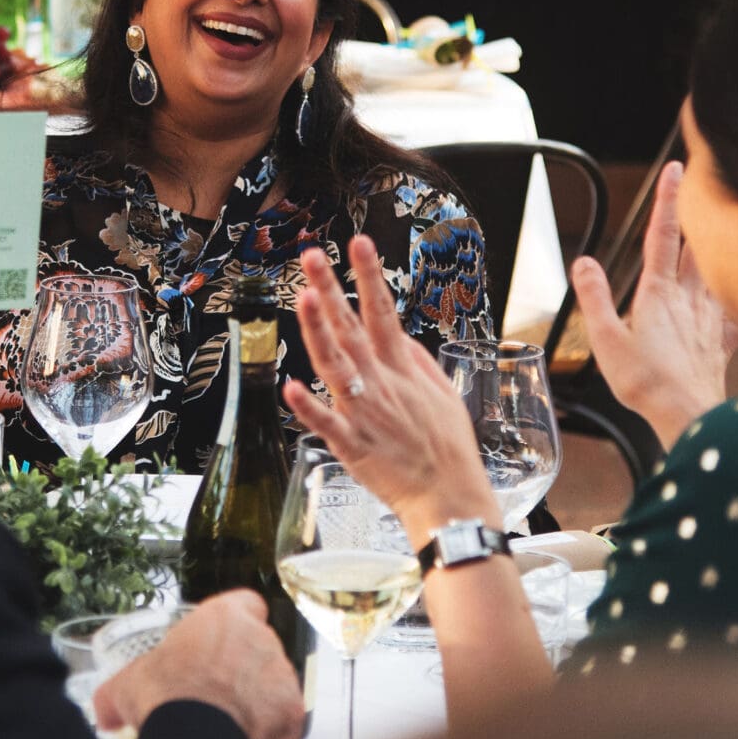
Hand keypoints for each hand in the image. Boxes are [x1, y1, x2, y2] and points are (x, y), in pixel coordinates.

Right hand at [94, 591, 304, 738]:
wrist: (193, 733)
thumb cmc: (164, 695)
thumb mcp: (126, 685)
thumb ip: (116, 694)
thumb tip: (105, 713)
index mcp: (225, 617)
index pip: (244, 604)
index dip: (234, 624)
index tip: (220, 643)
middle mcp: (260, 638)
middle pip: (258, 649)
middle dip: (241, 671)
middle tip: (215, 695)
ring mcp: (280, 675)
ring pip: (274, 685)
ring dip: (255, 703)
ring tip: (226, 728)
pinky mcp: (291, 711)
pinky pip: (283, 724)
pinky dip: (268, 738)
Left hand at [281, 235, 499, 547]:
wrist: (449, 496)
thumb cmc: (448, 448)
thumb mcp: (442, 394)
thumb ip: (416, 362)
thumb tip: (398, 335)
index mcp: (401, 369)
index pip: (383, 311)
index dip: (370, 275)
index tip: (359, 243)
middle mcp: (380, 383)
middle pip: (350, 328)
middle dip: (331, 289)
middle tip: (311, 256)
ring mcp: (364, 411)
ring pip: (334, 364)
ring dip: (318, 331)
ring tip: (304, 297)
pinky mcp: (352, 444)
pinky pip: (325, 422)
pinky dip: (306, 406)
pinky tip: (288, 387)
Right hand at [570, 160, 732, 448]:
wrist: (687, 415)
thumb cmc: (646, 383)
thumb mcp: (606, 339)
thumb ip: (595, 296)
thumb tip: (583, 261)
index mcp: (658, 293)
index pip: (662, 235)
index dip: (668, 200)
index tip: (674, 168)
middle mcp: (689, 299)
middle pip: (696, 246)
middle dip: (698, 213)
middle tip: (704, 186)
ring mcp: (709, 319)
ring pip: (717, 272)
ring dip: (718, 246)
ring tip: (723, 227)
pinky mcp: (721, 342)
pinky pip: (735, 313)